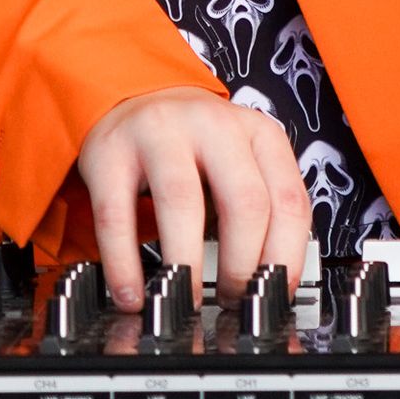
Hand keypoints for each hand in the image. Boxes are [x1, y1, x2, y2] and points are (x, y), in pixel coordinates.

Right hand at [76, 84, 311, 309]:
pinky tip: (132, 292)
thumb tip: (267, 286)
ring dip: (187, 265)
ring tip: (185, 299)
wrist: (138, 99)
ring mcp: (160, 133)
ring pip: (182, 203)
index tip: (272, 293)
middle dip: (239, 265)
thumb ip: (259, 213)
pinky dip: (125, 264)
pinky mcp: (110, 152)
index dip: (285, 258)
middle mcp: (212, 125)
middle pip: (244, 201)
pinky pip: (117, 216)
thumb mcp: (242, 165)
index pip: (289, 200)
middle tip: (229, 299)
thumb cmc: (196, 147)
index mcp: (257, 133)